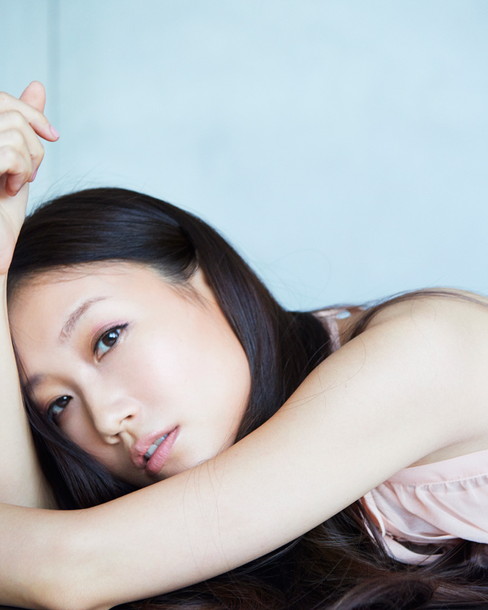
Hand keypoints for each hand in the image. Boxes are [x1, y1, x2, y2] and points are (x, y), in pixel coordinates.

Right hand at [0, 81, 58, 273]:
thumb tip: (37, 86)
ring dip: (27, 160)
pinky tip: (10, 188)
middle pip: (10, 111)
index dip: (31, 111)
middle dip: (32, 141)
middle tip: (30, 172)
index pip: (2, 99)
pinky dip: (20, 169)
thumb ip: (24, 126)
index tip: (52, 135)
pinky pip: (9, 151)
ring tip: (16, 182)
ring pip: (13, 130)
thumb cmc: (1, 211)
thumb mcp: (18, 161)